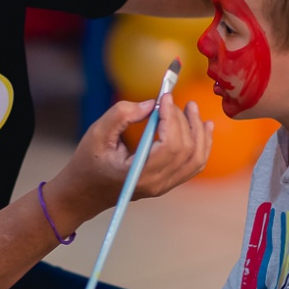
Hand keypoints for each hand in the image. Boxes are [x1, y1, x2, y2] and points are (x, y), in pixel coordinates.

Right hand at [56, 95, 211, 217]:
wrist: (85, 192)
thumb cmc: (88, 162)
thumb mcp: (97, 133)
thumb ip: (122, 115)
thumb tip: (152, 104)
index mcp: (138, 174)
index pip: (170, 146)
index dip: (172, 118)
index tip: (165, 97)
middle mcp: (156, 183)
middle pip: (185, 150)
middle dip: (183, 120)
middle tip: (171, 100)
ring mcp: (164, 185)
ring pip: (196, 159)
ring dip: (199, 131)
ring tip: (193, 109)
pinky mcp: (167, 182)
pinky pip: (193, 165)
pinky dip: (202, 145)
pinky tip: (204, 128)